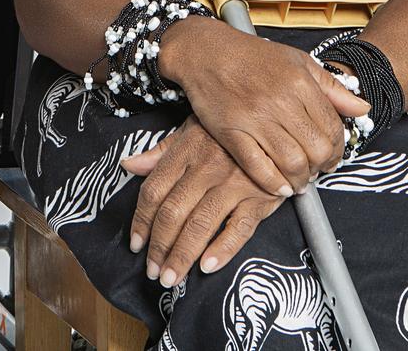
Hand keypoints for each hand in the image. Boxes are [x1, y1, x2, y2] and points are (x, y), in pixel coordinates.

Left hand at [123, 121, 284, 287]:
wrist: (278, 129)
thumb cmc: (231, 133)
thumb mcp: (193, 130)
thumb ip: (161, 152)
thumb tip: (129, 165)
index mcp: (187, 151)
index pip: (154, 191)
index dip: (141, 221)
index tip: (136, 244)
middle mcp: (207, 168)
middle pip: (173, 213)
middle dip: (159, 247)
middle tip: (153, 271)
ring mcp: (234, 184)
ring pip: (201, 225)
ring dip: (182, 256)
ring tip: (171, 279)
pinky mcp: (259, 198)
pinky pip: (239, 228)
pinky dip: (222, 249)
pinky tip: (207, 266)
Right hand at [156, 18, 368, 195]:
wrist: (207, 52)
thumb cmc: (254, 56)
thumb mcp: (299, 62)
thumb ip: (332, 87)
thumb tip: (363, 108)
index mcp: (300, 83)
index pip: (332, 127)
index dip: (337, 149)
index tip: (333, 157)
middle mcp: (280, 101)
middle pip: (315, 149)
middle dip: (321, 167)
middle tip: (318, 171)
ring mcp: (254, 118)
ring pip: (290, 162)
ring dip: (301, 180)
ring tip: (300, 181)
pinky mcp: (230, 132)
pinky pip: (257, 167)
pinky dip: (273, 183)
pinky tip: (280, 186)